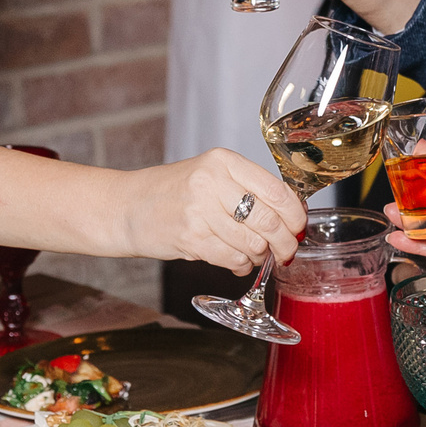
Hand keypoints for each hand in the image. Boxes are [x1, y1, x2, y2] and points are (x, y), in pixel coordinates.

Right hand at [122, 149, 304, 271]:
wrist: (126, 206)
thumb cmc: (174, 192)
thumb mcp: (211, 175)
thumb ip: (248, 188)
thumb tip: (291, 216)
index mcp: (223, 161)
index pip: (276, 189)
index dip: (295, 214)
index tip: (299, 227)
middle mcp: (212, 182)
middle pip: (269, 220)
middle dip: (285, 243)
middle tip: (287, 251)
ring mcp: (199, 211)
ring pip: (253, 243)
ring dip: (260, 255)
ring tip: (255, 253)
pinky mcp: (190, 238)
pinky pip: (233, 259)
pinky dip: (242, 265)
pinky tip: (238, 261)